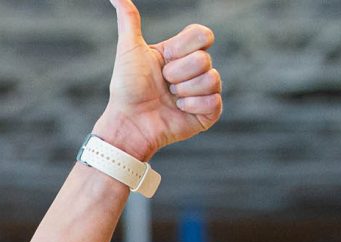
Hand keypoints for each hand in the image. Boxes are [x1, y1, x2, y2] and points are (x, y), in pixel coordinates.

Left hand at [97, 0, 221, 159]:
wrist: (128, 122)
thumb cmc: (127, 88)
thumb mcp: (129, 49)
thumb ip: (129, 20)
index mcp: (181, 52)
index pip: (203, 35)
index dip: (183, 48)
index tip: (164, 59)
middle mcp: (195, 69)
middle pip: (204, 59)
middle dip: (177, 73)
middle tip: (163, 84)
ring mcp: (204, 91)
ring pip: (211, 79)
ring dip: (183, 91)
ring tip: (169, 99)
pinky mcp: (208, 112)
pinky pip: (214, 101)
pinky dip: (192, 106)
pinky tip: (178, 111)